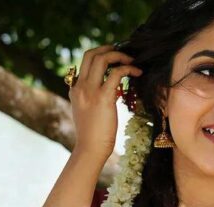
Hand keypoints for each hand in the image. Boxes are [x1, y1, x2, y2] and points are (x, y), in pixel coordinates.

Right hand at [69, 44, 142, 162]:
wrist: (90, 150)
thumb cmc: (92, 137)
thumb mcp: (87, 114)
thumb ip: (92, 100)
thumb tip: (108, 95)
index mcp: (75, 89)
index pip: (84, 63)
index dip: (100, 56)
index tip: (114, 59)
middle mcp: (80, 86)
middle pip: (91, 54)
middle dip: (109, 49)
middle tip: (124, 52)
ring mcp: (90, 91)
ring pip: (102, 59)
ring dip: (119, 56)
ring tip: (132, 61)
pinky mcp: (103, 98)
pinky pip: (116, 73)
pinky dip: (128, 69)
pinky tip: (137, 73)